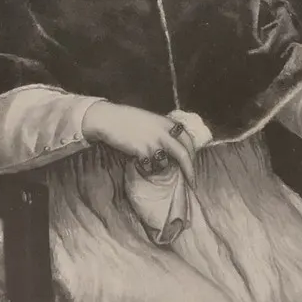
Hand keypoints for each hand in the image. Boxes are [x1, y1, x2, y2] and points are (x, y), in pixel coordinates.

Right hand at [82, 102, 196, 181]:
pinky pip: (150, 167)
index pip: (188, 140)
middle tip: (192, 182)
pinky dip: (145, 167)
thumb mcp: (151, 120)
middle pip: (183, 154)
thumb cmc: (127, 119)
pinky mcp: (142, 151)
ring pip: (165, 163)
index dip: (193, 154)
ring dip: (159, 166)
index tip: (192, 163)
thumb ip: (164, 131)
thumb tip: (174, 146)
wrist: (108, 119)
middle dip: (190, 170)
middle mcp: (163, 133)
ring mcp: (153, 143)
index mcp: (167, 123)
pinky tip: (137, 161)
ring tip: (147, 161)